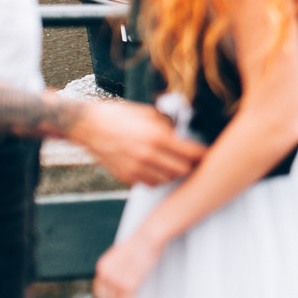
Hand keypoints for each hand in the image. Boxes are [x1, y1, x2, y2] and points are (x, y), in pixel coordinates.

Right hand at [73, 100, 203, 185]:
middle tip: (193, 160)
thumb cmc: (120, 115)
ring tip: (174, 163)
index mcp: (156, 137)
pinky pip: (150, 183)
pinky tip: (157, 167)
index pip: (190, 153)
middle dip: (190, 165)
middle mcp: (148, 156)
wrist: (89, 126)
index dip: (203, 154)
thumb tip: (184, 136)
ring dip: (173, 173)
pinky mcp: (126, 177)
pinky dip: (157, 178)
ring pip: (167, 180)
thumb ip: (168, 127)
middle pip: (182, 170)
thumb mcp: (149, 114)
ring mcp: (136, 169)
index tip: (208, 154)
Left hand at [93, 230, 164, 297]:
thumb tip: (120, 277)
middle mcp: (106, 273)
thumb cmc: (140, 243)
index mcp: (103, 266)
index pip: (98, 288)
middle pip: (105, 297)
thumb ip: (116, 267)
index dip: (107, 297)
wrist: (149, 236)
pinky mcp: (128, 283)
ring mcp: (116, 279)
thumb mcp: (122, 255)